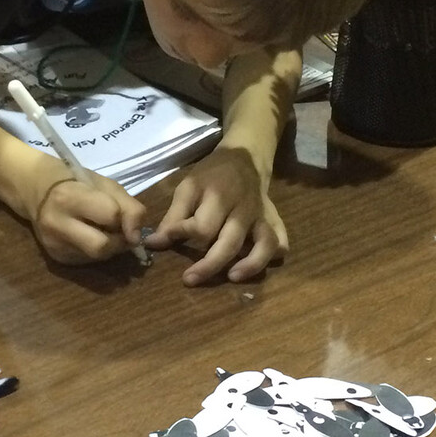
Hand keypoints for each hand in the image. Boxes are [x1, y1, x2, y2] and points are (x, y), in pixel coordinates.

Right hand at [23, 156, 145, 263]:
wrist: (34, 189)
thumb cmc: (74, 181)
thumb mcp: (104, 184)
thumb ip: (128, 207)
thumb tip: (137, 237)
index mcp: (68, 197)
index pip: (111, 216)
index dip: (126, 218)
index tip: (127, 216)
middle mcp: (57, 224)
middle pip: (102, 247)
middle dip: (119, 241)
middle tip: (121, 231)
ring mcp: (53, 244)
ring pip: (97, 258)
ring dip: (110, 248)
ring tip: (105, 231)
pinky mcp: (55, 258)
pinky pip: (87, 261)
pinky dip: (96, 251)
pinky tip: (90, 236)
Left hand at [146, 146, 286, 285]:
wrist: (245, 157)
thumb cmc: (211, 175)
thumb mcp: (188, 187)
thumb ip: (173, 217)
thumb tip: (154, 243)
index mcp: (219, 197)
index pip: (202, 226)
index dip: (181, 235)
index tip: (164, 240)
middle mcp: (243, 209)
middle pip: (230, 242)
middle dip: (209, 265)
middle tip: (189, 280)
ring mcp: (263, 216)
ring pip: (264, 244)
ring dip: (251, 265)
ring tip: (232, 277)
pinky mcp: (275, 221)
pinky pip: (281, 241)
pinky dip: (274, 256)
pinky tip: (257, 264)